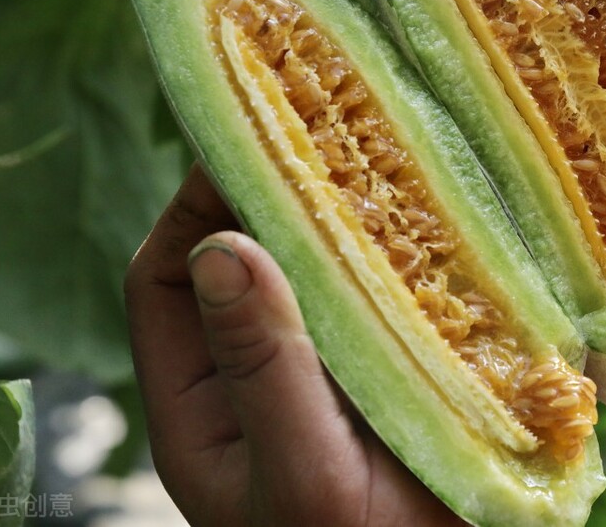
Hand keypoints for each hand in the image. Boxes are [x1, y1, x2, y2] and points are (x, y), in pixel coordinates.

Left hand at [125, 165, 463, 526]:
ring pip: (320, 273)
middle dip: (275, 197)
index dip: (190, 210)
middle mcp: (262, 376)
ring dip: (347, 223)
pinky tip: (439, 228)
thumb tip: (225, 244)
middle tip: (324, 134)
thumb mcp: (302, 471)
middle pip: (246, 262)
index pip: (166, 282)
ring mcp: (329, 370)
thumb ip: (264, 366)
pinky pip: (387, 296)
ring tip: (383, 166)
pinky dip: (406, 257)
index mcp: (206, 406)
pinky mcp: (393, 370)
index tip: (239, 145)